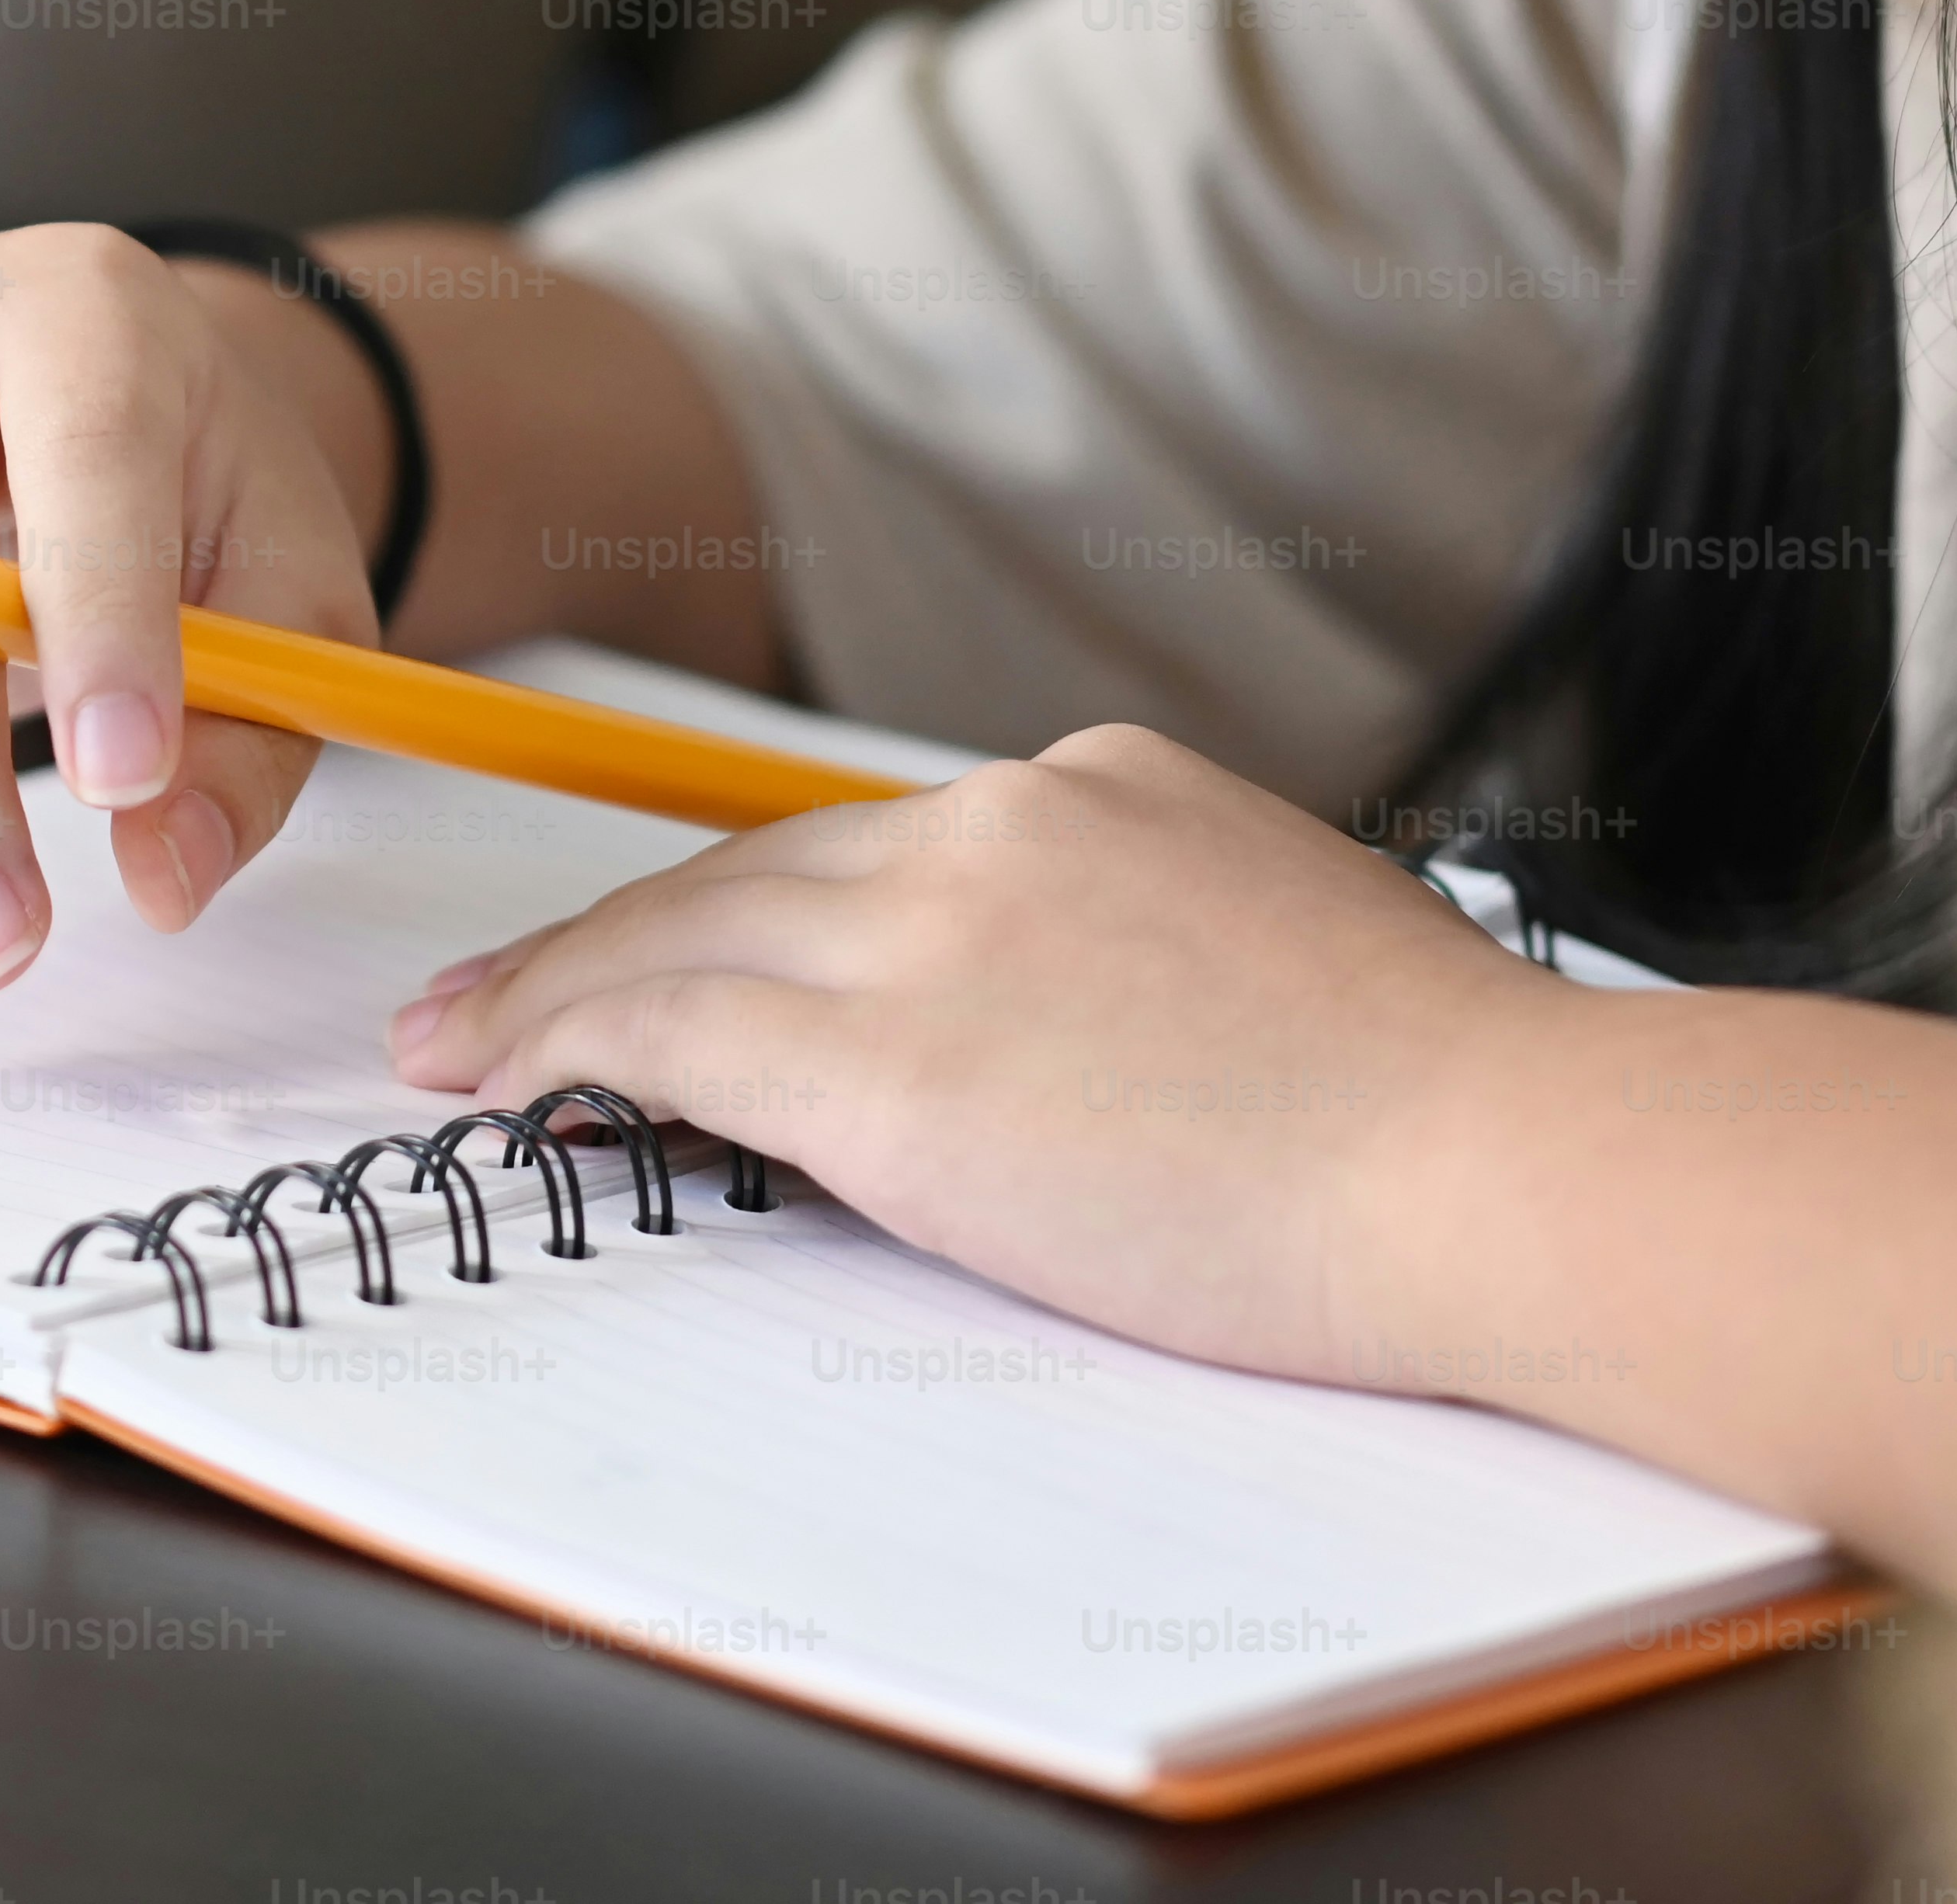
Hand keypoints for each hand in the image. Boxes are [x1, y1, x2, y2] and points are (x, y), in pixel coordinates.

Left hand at [389, 724, 1573, 1386]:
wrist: (1499, 1164)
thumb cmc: (1448, 1116)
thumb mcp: (1287, 958)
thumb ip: (1150, 956)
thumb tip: (1078, 1029)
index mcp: (1106, 791)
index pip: (875, 847)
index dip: (748, 902)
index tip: (676, 940)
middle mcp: (1004, 826)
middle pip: (749, 872)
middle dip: (611, 934)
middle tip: (498, 987)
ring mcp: (937, 934)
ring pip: (681, 937)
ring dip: (551, 990)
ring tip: (458, 1040)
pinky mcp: (889, 1064)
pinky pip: (672, 1031)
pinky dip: (563, 1042)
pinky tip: (503, 1077)